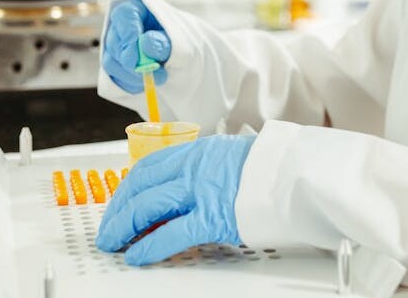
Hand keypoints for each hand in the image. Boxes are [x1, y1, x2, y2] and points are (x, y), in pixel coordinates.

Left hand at [95, 134, 256, 264]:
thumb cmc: (272, 170)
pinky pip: (172, 233)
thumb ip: (204, 172)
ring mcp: (203, 190)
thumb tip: (181, 194)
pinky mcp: (214, 216)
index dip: (127, 189)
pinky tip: (137, 256)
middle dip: (118, 211)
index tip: (117, 205)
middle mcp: (195, 166)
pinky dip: (149, 246)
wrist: (298, 173)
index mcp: (198, 151)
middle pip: (141, 187)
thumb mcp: (231, 159)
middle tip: (108, 230)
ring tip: (113, 243)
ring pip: (149, 206)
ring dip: (124, 226)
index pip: (149, 168)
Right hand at [101, 0, 170, 93]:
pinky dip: (129, 84)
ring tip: (157, 79)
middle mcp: (119, 25)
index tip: (136, 60)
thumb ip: (163, 41)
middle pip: (115, 44)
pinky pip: (113, 77)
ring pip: (111, 63)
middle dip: (133, 64)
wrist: (179, 52)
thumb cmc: (180, 39)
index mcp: (134, 8)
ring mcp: (114, 45)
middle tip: (156, 75)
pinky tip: (146, 84)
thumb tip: (146, 44)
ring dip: (133, 77)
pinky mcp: (114, 63)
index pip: (123, 17)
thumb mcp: (179, 37)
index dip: (128, 39)